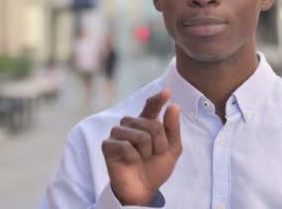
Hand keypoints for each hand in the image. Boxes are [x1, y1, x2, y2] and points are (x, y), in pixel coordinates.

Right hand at [102, 90, 182, 205]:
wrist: (143, 189)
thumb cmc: (155, 167)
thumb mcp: (172, 149)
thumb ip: (173, 129)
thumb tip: (173, 106)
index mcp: (146, 122)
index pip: (151, 106)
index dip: (158, 99)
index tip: (167, 92)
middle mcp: (131, 124)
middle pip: (153, 125)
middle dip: (160, 144)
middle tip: (154, 155)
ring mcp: (118, 133)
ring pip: (141, 135)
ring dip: (147, 151)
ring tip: (142, 158)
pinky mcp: (107, 145)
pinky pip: (126, 146)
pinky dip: (133, 157)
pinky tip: (130, 162)